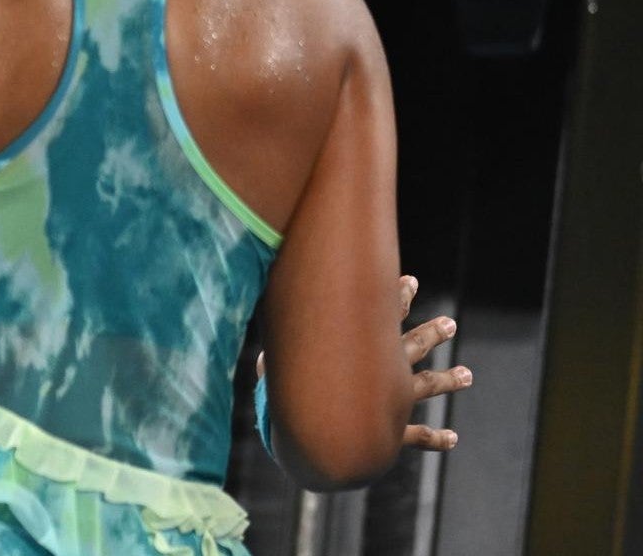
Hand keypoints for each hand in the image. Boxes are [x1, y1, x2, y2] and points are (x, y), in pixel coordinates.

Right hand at [255, 274, 469, 450]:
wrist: (323, 446)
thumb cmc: (294, 402)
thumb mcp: (277, 372)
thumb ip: (274, 361)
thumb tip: (259, 353)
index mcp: (362, 354)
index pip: (382, 315)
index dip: (396, 296)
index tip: (410, 280)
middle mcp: (385, 375)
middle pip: (413, 346)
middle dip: (431, 334)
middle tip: (450, 324)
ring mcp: (394, 405)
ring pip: (426, 387)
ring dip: (448, 380)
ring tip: (468, 375)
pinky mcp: (394, 434)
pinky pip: (418, 436)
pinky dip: (435, 437)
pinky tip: (453, 438)